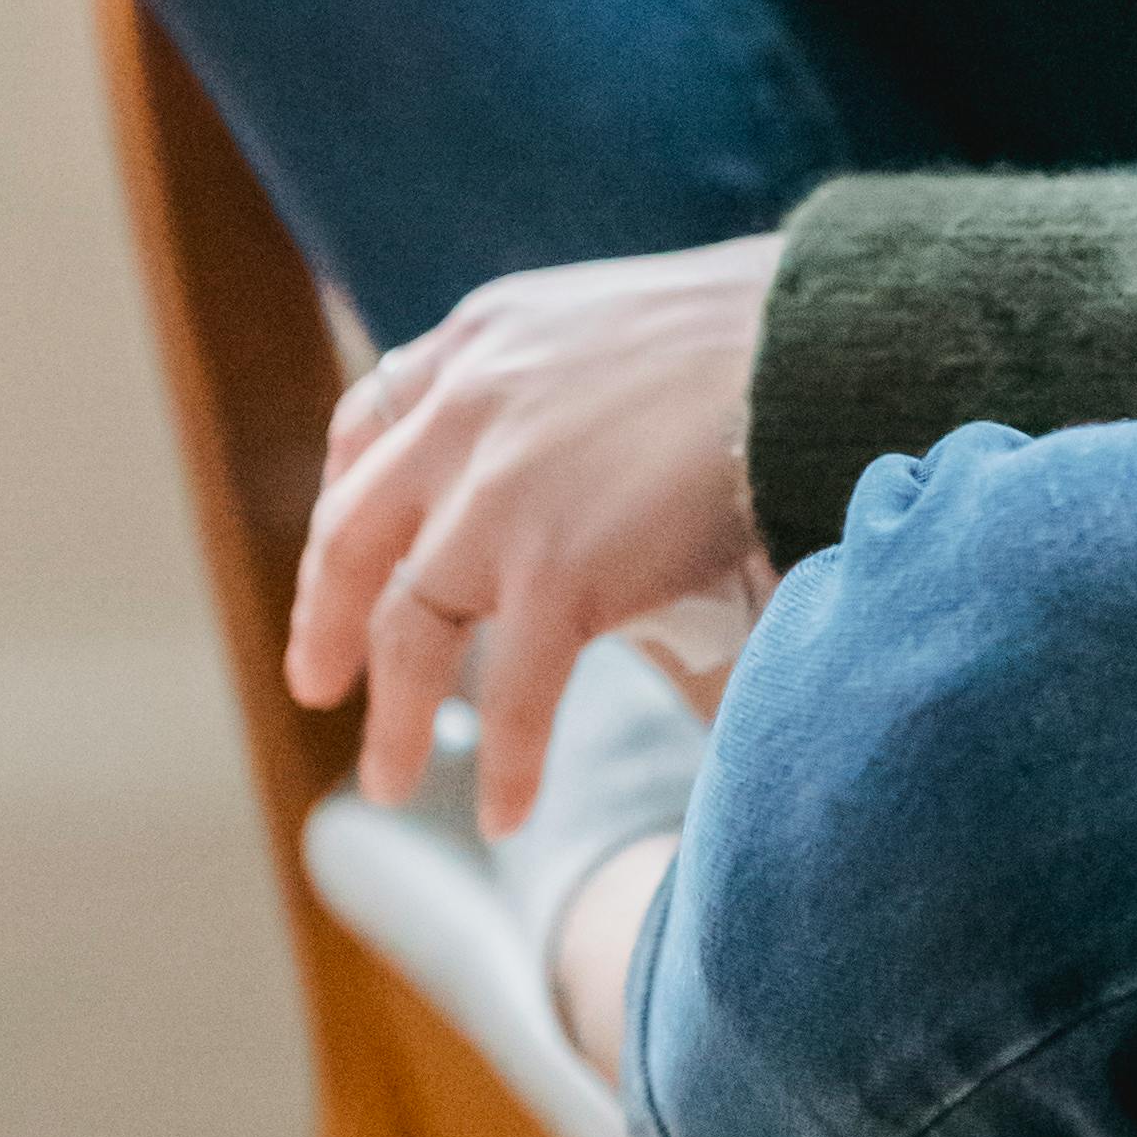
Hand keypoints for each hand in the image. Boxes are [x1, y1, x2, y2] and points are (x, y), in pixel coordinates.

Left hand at [286, 239, 780, 832]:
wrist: (819, 344)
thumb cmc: (755, 332)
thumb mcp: (612, 323)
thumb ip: (556, 383)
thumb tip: (565, 457)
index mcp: (481, 341)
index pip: (371, 426)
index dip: (345, 503)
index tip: (341, 561)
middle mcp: (465, 413)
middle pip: (359, 537)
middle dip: (329, 618)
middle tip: (317, 683)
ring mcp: (501, 496)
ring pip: (411, 630)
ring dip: (393, 718)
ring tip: (385, 782)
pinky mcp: (559, 572)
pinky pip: (511, 694)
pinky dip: (505, 761)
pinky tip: (505, 813)